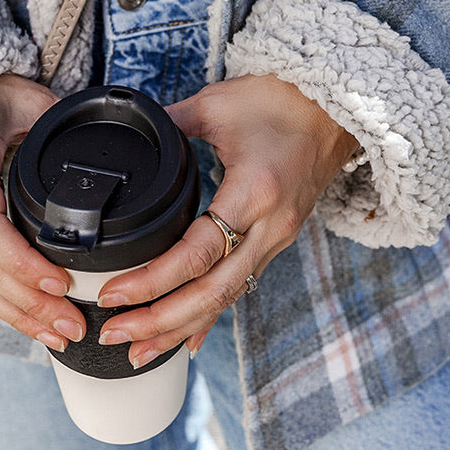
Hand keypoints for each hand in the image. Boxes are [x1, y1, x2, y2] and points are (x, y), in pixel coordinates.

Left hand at [95, 75, 358, 368]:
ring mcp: (278, 237)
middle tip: (114, 334)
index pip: (197, 253)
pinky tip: (186, 340)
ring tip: (138, 351)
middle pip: (212, 292)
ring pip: (226, 297)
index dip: (152, 280)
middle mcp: (269, 225)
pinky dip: (210, 314)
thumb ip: (169, 125)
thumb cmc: (278, 99)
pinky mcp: (278, 239)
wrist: (335, 105)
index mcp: (252, 192)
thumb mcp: (216, 105)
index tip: (113, 293)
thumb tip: (128, 135)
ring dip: (181, 326)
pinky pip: (240, 285)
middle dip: (160, 320)